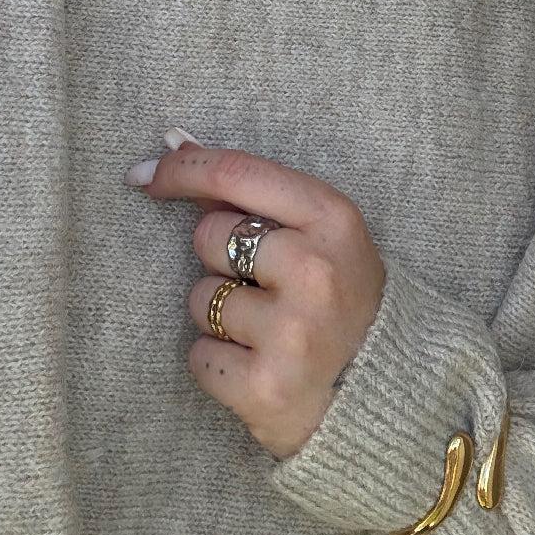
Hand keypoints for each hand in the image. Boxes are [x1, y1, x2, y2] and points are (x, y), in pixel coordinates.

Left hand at [125, 139, 385, 458]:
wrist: (388, 391)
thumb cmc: (342, 296)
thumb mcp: (318, 232)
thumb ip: (250, 191)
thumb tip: (171, 143)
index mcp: (332, 218)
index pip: (236, 173)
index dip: (182, 169)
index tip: (146, 175)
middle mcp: (314, 270)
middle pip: (208, 236)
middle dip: (220, 257)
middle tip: (265, 283)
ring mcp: (291, 333)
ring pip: (198, 297)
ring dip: (218, 314)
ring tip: (268, 330)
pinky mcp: (266, 388)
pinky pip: (198, 355)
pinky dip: (217, 362)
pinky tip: (259, 366)